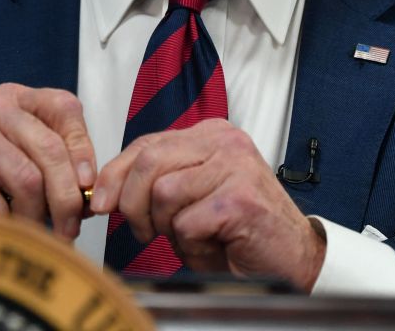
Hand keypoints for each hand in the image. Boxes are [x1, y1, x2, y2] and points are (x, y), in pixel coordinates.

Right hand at [0, 83, 95, 239]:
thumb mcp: (11, 160)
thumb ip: (49, 165)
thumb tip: (91, 192)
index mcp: (10, 98)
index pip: (63, 107)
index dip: (83, 148)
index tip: (88, 185)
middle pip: (50, 148)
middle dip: (67, 197)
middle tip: (69, 229)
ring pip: (28, 180)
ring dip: (36, 219)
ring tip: (31, 235)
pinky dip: (4, 228)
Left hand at [92, 120, 326, 290]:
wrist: (294, 259)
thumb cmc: (240, 231)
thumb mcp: (191, 197)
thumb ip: (158, 182)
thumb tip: (107, 190)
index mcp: (210, 135)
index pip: (146, 143)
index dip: (115, 174)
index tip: (100, 200)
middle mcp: (224, 142)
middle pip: (148, 161)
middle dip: (133, 203)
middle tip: (145, 232)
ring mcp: (235, 167)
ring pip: (163, 192)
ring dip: (167, 227)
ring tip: (191, 237)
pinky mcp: (239, 199)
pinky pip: (187, 223)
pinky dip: (191, 244)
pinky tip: (213, 245)